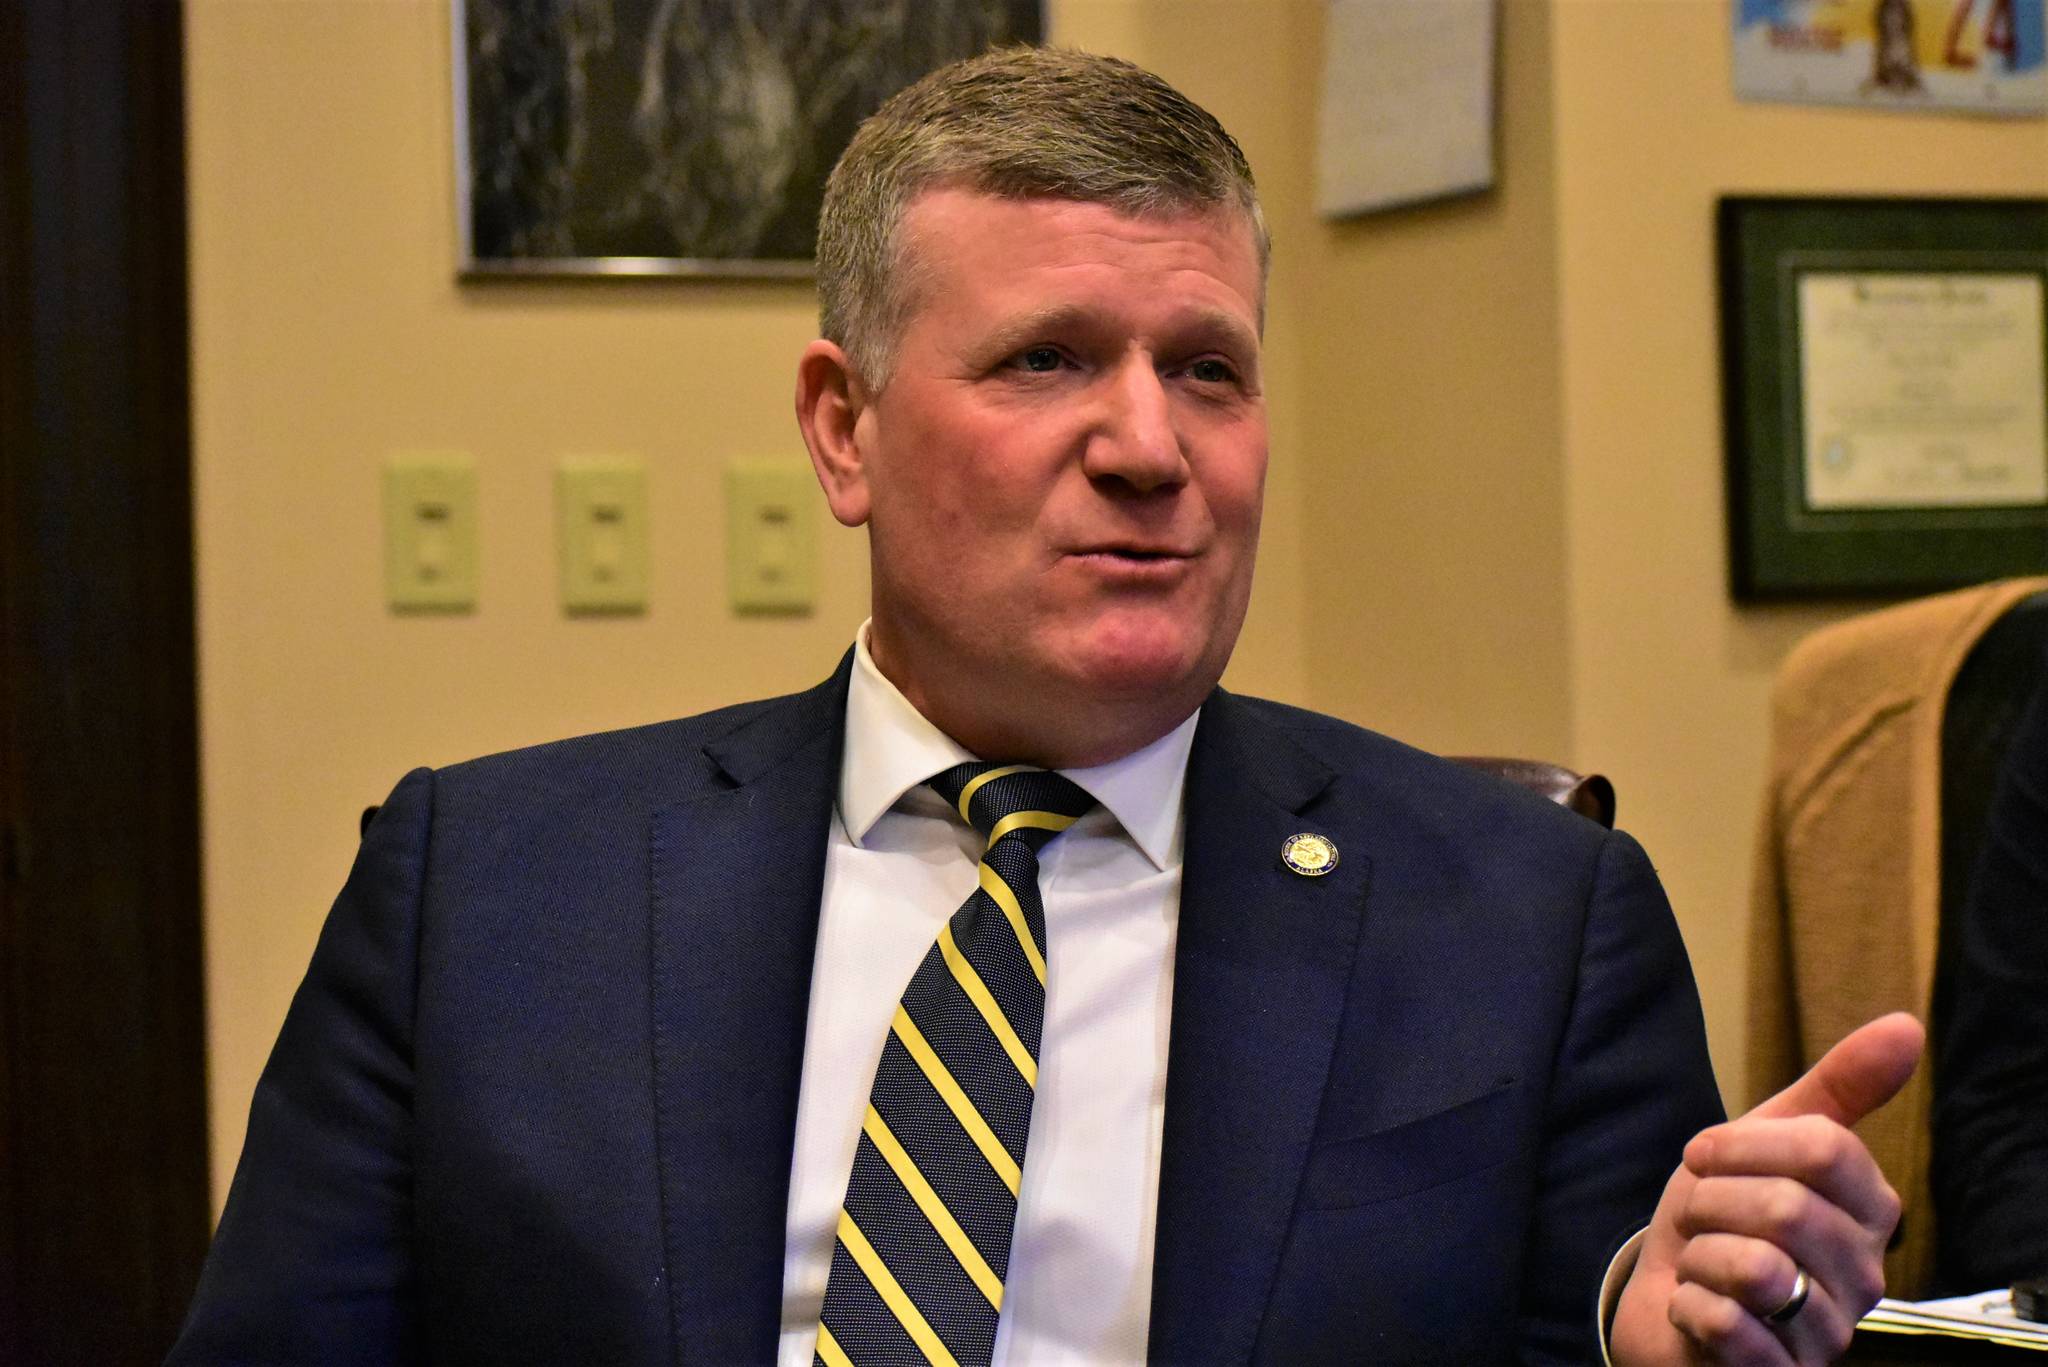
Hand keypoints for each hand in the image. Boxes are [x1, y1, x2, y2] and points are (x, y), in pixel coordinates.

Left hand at [1611, 1012, 1924, 1364]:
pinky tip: (1696, 1307)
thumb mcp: (1768, 1136)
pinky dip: (1690, 1306)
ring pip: (1755, 1267)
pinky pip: (1727, 1325)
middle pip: (1785, 1206)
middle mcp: (1864, 1276)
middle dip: (1712, 1200)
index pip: (1825, 1149)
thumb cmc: (1722, 1215)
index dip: (1742, 1142)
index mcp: (1869, 1210)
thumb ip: (1838, 1086)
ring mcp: (1826, 1331)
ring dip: (1700, 1255)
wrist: (1665, 1294)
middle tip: (1700, 1215)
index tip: (1705, 1154)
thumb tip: (1908, 1026)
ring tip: (1703, 1263)